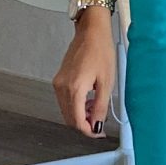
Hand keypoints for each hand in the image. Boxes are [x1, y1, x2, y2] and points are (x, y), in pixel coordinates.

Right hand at [53, 13, 116, 135]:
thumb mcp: (107, 82)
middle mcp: (62, 87)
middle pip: (70, 118)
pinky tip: (88, 100)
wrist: (91, 32)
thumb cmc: (100, 50)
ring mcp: (58, 83)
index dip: (89, 131)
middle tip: (100, 121)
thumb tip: (98, 124)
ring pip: (66, 111)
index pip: (77, 121)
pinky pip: (64, 100)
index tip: (99, 132)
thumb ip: (101, 107)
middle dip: (85, 124)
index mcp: (75, 88)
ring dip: (80, 115)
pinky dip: (76, 105)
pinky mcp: (59, 80)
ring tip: (96, 107)